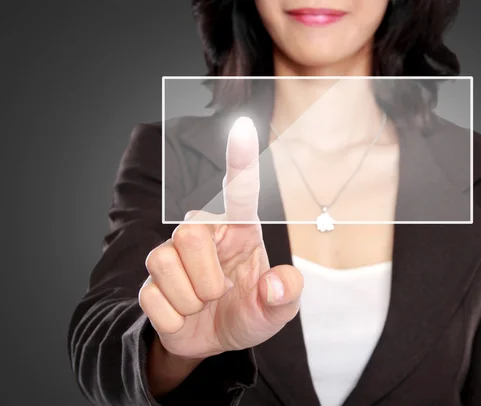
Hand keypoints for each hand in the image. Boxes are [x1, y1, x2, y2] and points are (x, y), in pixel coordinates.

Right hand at [139, 117, 303, 363]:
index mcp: (240, 231)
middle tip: (220, 294)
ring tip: (203, 305)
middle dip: (208, 278)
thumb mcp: (278, 311)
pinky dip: (175, 318)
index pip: (240, 191)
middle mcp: (204, 234)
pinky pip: (153, 298)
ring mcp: (172, 256)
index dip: (240, 160)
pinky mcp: (149, 282)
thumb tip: (274, 283)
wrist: (213, 342)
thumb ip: (286, 296)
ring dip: (191, 300)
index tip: (243, 126)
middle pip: (188, 232)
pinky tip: (184, 316)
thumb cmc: (249, 312)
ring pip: (166, 264)